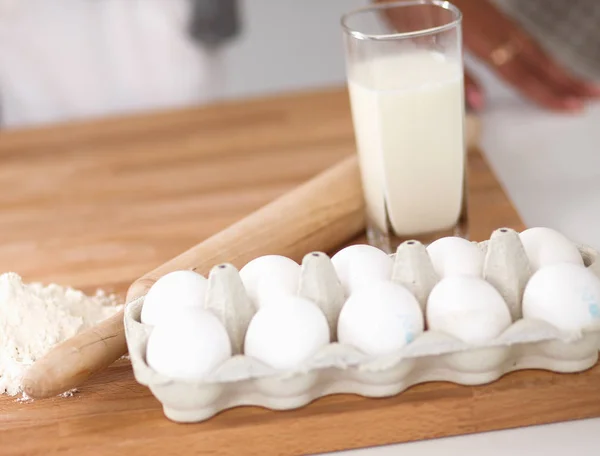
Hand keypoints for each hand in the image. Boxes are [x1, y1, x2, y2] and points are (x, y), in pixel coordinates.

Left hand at [455, 0, 599, 111]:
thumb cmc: (431, 14)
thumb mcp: (442, 48)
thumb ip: (460, 75)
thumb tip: (480, 104)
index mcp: (484, 42)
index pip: (522, 75)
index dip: (547, 94)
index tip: (571, 107)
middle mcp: (501, 32)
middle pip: (540, 62)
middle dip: (568, 82)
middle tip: (594, 97)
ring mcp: (502, 24)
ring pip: (538, 52)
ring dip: (561, 71)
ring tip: (581, 87)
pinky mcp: (499, 21)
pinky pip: (529, 43)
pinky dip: (545, 59)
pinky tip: (550, 68)